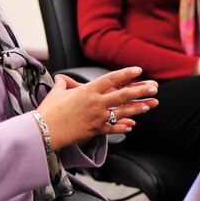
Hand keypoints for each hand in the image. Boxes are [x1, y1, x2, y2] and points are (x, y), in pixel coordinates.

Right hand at [35, 67, 158, 150]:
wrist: (44, 131)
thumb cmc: (48, 111)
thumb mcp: (56, 92)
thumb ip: (62, 84)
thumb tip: (61, 79)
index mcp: (87, 91)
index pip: (111, 79)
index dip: (125, 74)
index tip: (137, 70)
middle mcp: (96, 103)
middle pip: (123, 95)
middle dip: (141, 90)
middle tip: (154, 87)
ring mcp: (98, 118)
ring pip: (123, 112)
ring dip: (138, 108)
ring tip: (150, 105)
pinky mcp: (96, 131)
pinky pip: (113, 128)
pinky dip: (123, 127)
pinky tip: (132, 126)